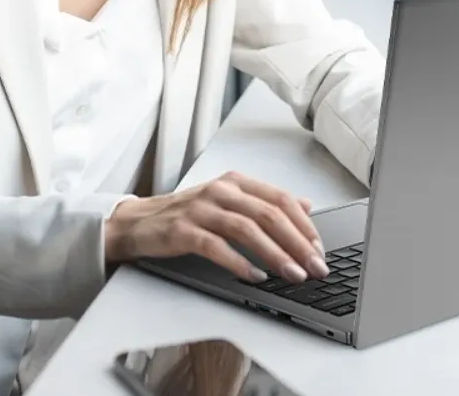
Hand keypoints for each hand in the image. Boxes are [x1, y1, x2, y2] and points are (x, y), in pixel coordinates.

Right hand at [103, 171, 329, 283]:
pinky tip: (255, 277)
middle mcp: (220, 190)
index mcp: (236, 182)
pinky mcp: (183, 230)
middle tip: (315, 267)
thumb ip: (265, 202)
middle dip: (297, 243)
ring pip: (247, 230)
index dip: (304, 225)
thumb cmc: (187, 215)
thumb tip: (306, 204)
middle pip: (269, 214)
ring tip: (293, 274)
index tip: (320, 249)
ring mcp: (201, 209)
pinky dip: (239, 263)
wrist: (138, 222)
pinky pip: (217, 247)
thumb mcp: (229, 202)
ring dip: (275, 255)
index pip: (280, 199)